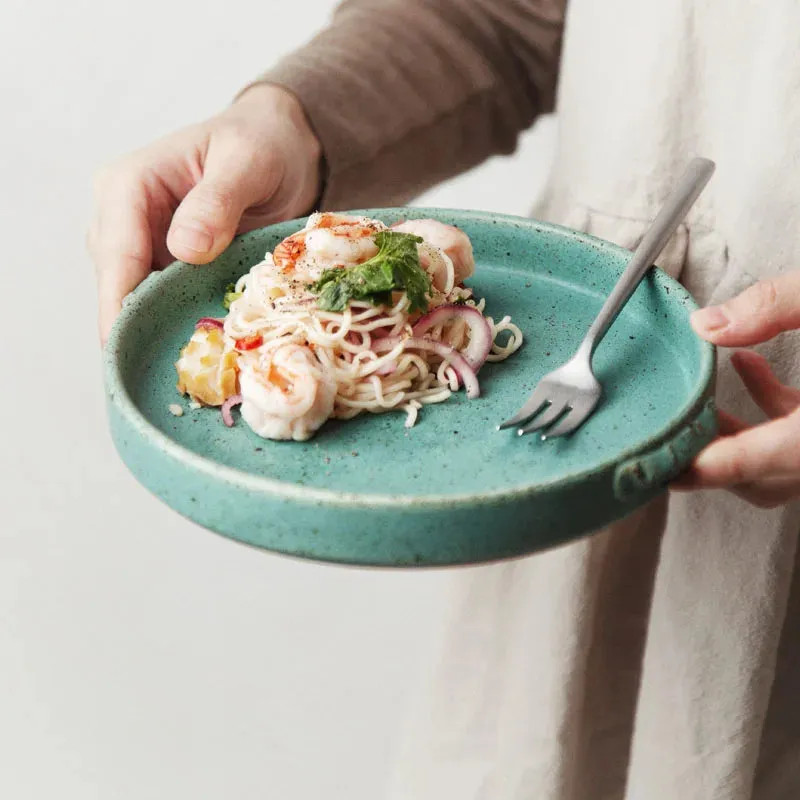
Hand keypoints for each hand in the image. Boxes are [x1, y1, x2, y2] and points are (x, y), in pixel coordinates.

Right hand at [88, 84, 320, 341]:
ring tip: (193, 365)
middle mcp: (123, 217)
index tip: (128, 349)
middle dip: (142, 326)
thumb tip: (185, 250)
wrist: (279, 146)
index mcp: (128, 185)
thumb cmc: (262, 144)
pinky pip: (165, 301)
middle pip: (120, 285)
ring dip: (163, 329)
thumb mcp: (247, 161)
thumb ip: (217, 201)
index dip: (121, 306)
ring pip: (138, 299)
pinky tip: (204, 347)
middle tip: (174, 372)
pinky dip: (181, 322)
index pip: (117, 254)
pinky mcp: (167, 266)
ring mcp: (142, 245)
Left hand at [673, 272, 799, 506]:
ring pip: (782, 465)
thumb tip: (707, 325)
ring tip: (696, 397)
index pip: (763, 461)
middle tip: (666, 429)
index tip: (662, 472)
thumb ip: (779, 303)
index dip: (707, 470)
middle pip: (766, 477)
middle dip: (713, 457)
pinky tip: (746, 366)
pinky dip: (768, 410)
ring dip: (736, 436)